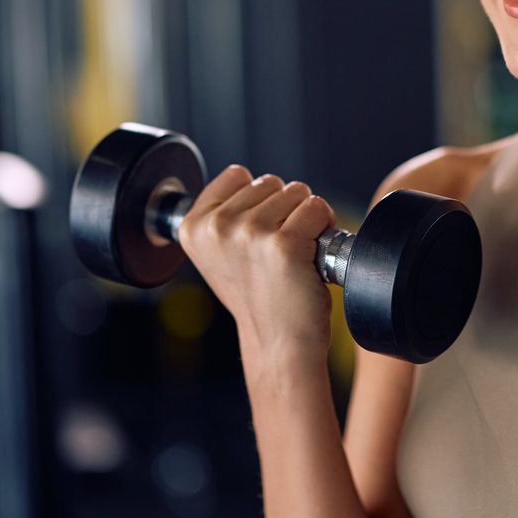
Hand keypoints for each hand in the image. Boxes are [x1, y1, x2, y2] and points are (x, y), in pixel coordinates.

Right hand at [176, 165, 337, 370]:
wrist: (279, 342)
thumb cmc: (258, 298)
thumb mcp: (219, 253)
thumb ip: (224, 215)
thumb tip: (246, 179)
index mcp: (193, 227)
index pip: (237, 175)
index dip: (258, 200)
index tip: (257, 235)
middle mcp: (216, 227)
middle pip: (270, 181)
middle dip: (283, 210)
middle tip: (277, 251)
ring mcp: (249, 233)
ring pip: (297, 191)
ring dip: (305, 218)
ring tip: (293, 254)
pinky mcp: (283, 243)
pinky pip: (317, 208)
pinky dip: (324, 228)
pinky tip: (310, 257)